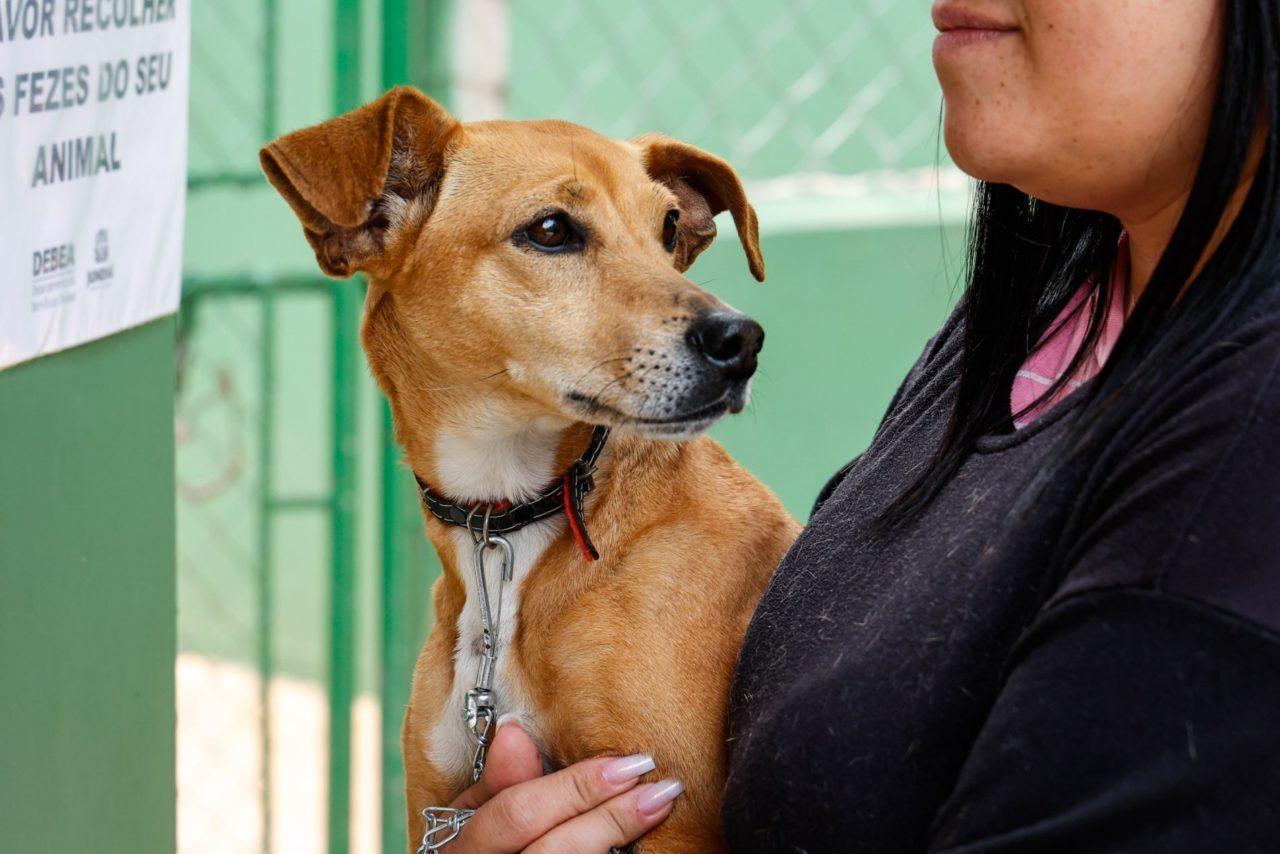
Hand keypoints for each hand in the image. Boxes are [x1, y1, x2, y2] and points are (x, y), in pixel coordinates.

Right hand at [440, 720, 682, 851]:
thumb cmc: (484, 844)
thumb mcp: (475, 813)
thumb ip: (498, 780)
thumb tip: (516, 730)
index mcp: (461, 849)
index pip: (517, 814)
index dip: (573, 788)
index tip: (622, 763)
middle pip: (553, 849)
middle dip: (608, 815)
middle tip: (654, 784)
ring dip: (619, 832)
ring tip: (659, 804)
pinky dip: (616, 853)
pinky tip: (644, 838)